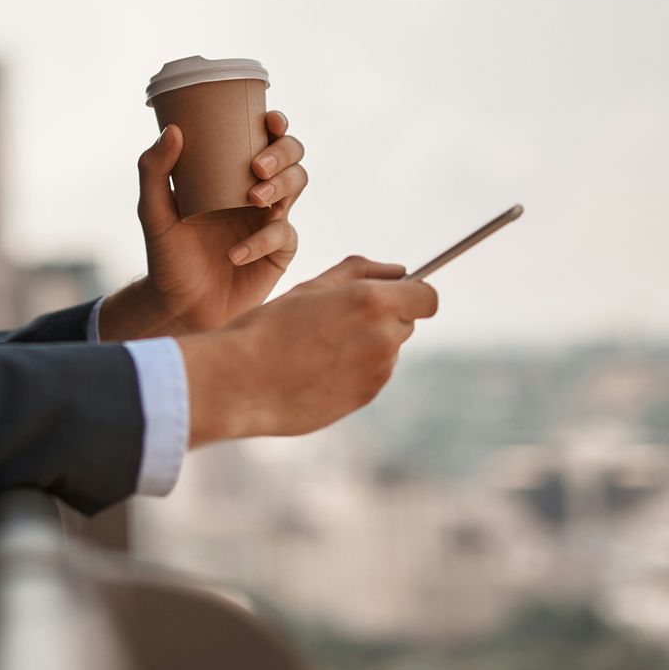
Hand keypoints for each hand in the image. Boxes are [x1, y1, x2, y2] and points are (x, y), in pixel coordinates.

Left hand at [122, 110, 307, 335]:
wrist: (179, 305)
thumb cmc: (168, 254)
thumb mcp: (153, 211)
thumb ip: (153, 171)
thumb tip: (173, 130)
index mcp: (232, 173)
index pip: (264, 138)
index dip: (276, 124)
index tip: (269, 120)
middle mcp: (258, 191)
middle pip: (292, 157)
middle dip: (283, 153)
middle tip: (256, 167)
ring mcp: (272, 220)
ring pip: (298, 185)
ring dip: (281, 185)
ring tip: (253, 198)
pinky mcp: (279, 252)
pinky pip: (284, 235)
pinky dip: (261, 241)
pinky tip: (235, 252)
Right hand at [178, 255, 439, 444]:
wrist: (241, 381)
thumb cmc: (270, 326)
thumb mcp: (312, 288)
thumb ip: (359, 272)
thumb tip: (399, 270)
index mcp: (372, 302)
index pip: (427, 298)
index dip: (412, 294)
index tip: (393, 294)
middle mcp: (383, 339)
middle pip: (406, 323)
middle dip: (384, 317)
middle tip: (338, 317)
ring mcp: (377, 374)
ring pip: (387, 350)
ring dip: (366, 344)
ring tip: (318, 346)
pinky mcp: (365, 399)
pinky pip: (371, 376)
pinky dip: (353, 370)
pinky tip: (316, 369)